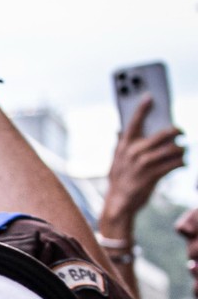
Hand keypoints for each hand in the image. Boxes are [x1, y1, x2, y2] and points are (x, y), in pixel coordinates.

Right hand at [102, 96, 185, 225]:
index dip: (142, 108)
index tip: (150, 96)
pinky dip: (182, 163)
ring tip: (183, 152)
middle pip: (163, 134)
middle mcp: (134, 152)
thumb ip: (120, 144)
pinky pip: (174, 164)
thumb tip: (118, 129)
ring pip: (172, 150)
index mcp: (124, 145)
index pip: (134, 122)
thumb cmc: (120, 178)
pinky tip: (182, 163)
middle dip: (177, 131)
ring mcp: (144, 164)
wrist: (119, 202)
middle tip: (182, 133)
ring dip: (181, 150)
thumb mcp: (116, 159)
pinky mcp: (153, 176)